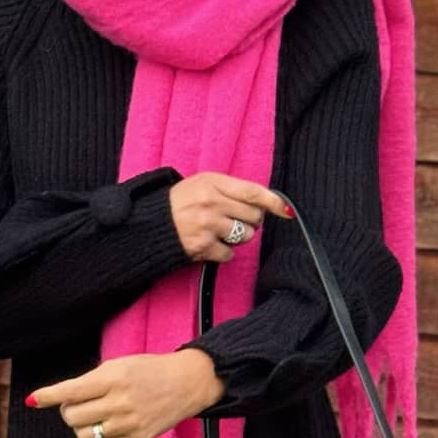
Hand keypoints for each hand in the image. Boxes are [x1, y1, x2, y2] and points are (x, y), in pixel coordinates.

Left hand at [26, 348, 226, 437]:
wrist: (187, 382)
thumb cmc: (148, 370)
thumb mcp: (119, 365)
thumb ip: (91, 380)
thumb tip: (62, 397)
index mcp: (113, 378)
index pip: (72, 391)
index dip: (49, 395)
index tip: (33, 399)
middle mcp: (120, 402)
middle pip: (72, 417)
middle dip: (68, 411)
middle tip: (77, 405)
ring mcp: (129, 423)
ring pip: (85, 436)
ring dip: (82, 427)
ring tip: (93, 417)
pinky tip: (110, 425)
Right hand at [169, 173, 292, 261]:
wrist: (152, 223)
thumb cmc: (181, 202)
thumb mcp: (203, 184)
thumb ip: (231, 190)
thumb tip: (265, 203)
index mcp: (213, 183)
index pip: (252, 192)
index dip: (273, 201)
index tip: (286, 209)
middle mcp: (212, 202)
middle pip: (254, 216)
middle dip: (251, 221)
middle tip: (236, 220)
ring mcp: (208, 225)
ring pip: (245, 236)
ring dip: (239, 237)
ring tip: (222, 231)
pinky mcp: (203, 246)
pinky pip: (230, 253)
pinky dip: (224, 252)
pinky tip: (212, 244)